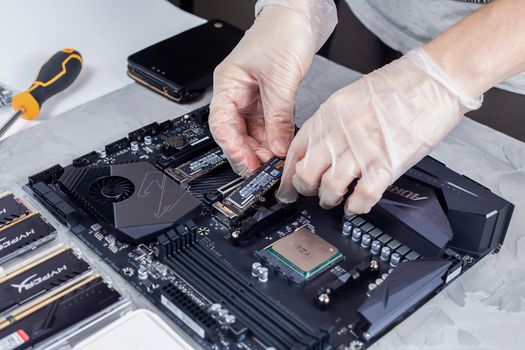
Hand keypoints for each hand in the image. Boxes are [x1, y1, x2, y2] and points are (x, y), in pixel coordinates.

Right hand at [209, 5, 318, 175]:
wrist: (299, 17)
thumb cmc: (282, 33)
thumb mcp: (280, 79)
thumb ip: (278, 117)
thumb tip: (277, 147)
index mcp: (227, 84)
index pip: (221, 124)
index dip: (233, 148)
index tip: (249, 164)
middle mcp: (236, 94)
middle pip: (234, 133)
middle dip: (249, 152)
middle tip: (266, 168)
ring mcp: (251, 98)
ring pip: (251, 133)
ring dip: (263, 148)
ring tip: (276, 160)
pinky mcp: (267, 100)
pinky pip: (266, 126)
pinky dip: (274, 138)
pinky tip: (282, 147)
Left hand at [276, 47, 481, 213]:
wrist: (434, 80)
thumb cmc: (398, 86)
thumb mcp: (350, 97)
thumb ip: (331, 123)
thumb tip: (318, 149)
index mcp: (329, 115)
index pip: (295, 150)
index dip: (287, 174)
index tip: (286, 187)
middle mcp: (340, 133)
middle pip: (307, 173)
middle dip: (304, 190)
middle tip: (309, 194)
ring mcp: (362, 149)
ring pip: (330, 188)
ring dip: (328, 200)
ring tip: (333, 201)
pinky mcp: (387, 164)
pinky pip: (362, 196)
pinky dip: (356, 207)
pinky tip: (355, 206)